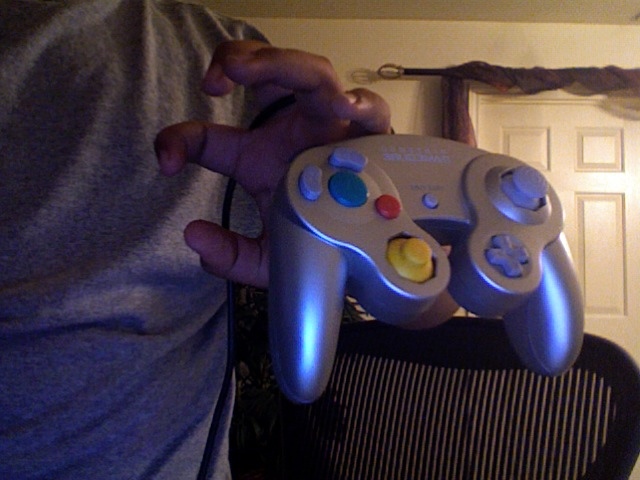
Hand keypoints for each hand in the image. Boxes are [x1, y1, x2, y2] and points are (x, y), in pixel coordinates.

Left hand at [155, 41, 390, 287]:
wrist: (364, 258)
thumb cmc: (317, 243)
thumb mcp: (267, 257)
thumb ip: (230, 255)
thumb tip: (195, 237)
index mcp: (261, 155)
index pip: (212, 138)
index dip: (181, 140)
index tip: (166, 159)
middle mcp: (294, 132)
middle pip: (271, 76)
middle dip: (242, 62)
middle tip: (215, 81)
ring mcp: (333, 130)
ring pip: (313, 76)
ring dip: (282, 65)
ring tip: (249, 72)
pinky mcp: (371, 142)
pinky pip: (372, 112)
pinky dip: (362, 104)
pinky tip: (344, 107)